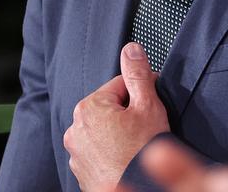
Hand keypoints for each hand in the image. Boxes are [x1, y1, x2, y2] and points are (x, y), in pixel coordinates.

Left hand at [63, 42, 169, 190]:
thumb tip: (131, 49)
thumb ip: (138, 73)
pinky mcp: (81, 170)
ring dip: (118, 132)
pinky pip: (98, 151)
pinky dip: (111, 151)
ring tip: (137, 143)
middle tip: (145, 126)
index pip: (121, 85)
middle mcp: (75, 127)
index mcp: (90, 106)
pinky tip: (127, 156)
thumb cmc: (143, 150)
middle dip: (128, 113)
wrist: (139, 188)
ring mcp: (76, 151)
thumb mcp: (148, 105)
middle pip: (110, 107)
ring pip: (103, 130)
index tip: (151, 105)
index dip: (142, 92)